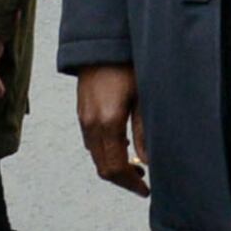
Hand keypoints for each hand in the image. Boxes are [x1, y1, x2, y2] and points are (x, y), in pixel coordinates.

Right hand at [76, 64, 147, 195]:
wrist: (102, 40)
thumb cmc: (128, 63)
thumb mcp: (145, 96)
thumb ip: (145, 131)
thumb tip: (148, 162)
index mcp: (108, 122)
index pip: (114, 168)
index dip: (130, 184)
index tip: (146, 190)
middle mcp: (91, 124)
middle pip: (102, 167)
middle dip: (123, 179)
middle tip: (143, 183)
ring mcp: (84, 118)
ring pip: (96, 156)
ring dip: (114, 165)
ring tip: (137, 166)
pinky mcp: (83, 111)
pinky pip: (92, 141)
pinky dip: (106, 151)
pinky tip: (123, 144)